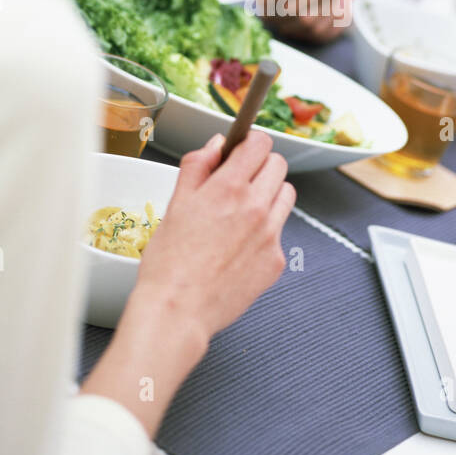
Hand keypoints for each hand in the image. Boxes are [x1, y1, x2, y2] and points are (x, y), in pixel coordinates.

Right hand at [133, 130, 294, 341]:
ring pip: (286, 196)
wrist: (178, 311)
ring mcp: (271, 235)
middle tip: (240, 180)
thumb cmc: (169, 263)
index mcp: (229, 188)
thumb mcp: (175, 204)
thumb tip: (216, 144)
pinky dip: (266, 232)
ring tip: (243, 212)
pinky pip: (281, 232)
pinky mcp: (276, 262)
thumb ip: (198, 166)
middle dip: (260, 166)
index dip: (249, 143)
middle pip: (279, 165)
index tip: (241, 150)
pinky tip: (240, 246)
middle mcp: (256, 208)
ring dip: (270, 195)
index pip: (260, 143)